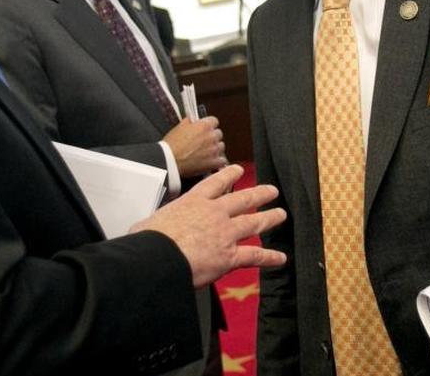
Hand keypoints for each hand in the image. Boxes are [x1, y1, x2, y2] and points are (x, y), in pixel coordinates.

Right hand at [131, 165, 286, 286]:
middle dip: (259, 194)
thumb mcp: (151, 220)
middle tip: (271, 191)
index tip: (238, 170)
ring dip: (270, 218)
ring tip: (280, 215)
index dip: (229, 175)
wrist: (158, 256)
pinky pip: (255, 256)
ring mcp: (225, 233)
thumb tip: (149, 229)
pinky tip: (280, 259)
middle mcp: (214, 213)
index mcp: (194, 201)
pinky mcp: (230, 256)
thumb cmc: (150, 239)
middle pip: (242, 199)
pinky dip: (269, 258)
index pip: (215, 183)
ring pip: (254, 222)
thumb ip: (161, 221)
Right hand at [163, 116, 226, 177]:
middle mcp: (211, 136)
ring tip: (205, 153)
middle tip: (203, 142)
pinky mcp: (214, 162)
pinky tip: (210, 162)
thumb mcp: (179, 127)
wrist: (169, 161)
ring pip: (221, 146)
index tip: (205, 129)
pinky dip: (217, 161)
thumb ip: (190, 122)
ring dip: (215, 149)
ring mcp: (214, 150)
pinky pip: (222, 160)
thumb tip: (193, 121)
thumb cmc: (172, 145)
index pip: (214, 121)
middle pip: (218, 134)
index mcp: (204, 125)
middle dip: (212, 137)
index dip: (209, 125)